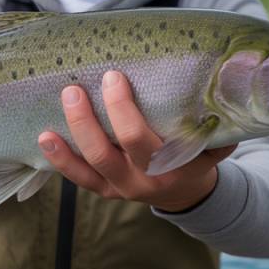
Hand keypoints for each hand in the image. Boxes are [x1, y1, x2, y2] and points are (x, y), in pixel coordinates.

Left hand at [37, 70, 236, 211]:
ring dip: (74, 131)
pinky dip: (61, 158)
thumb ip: (215, 120)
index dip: (121, 110)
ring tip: (64, 100)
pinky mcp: (105, 191)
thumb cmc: (197, 153)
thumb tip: (222, 81)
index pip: (140, 139)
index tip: (113, 77)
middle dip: (90, 117)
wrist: (187, 191)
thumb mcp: (212, 141)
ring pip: (91, 163)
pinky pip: (79, 178)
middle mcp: (144, 180)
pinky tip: (45, 137)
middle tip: (77, 87)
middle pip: (109, 151)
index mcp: (171, 166)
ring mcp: (122, 188)